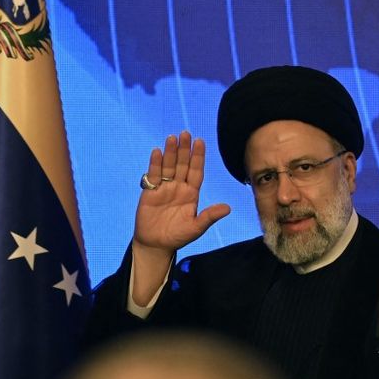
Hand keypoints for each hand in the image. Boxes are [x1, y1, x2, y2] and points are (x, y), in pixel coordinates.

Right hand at [131, 132, 229, 302]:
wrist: (156, 245)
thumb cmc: (178, 236)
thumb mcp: (196, 227)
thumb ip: (209, 216)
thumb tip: (228, 208)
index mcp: (192, 193)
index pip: (196, 171)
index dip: (198, 157)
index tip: (200, 141)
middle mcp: (179, 187)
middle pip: (183, 165)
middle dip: (185, 149)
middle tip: (186, 133)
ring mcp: (164, 188)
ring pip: (169, 167)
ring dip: (171, 152)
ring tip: (172, 138)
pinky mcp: (150, 192)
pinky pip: (154, 175)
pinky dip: (155, 164)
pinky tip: (158, 152)